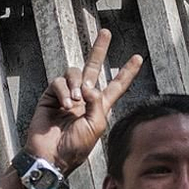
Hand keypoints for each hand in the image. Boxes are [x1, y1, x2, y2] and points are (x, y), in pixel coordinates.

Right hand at [23, 28, 143, 174]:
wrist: (51, 156)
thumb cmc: (75, 147)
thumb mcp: (96, 127)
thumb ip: (97, 103)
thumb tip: (88, 85)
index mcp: (99, 107)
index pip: (116, 85)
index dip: (127, 72)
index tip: (137, 58)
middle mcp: (84, 97)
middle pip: (93, 67)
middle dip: (99, 49)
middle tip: (105, 32)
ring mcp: (67, 95)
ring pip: (75, 73)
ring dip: (76, 84)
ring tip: (75, 102)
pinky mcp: (51, 96)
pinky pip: (59, 81)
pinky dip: (63, 90)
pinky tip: (64, 105)